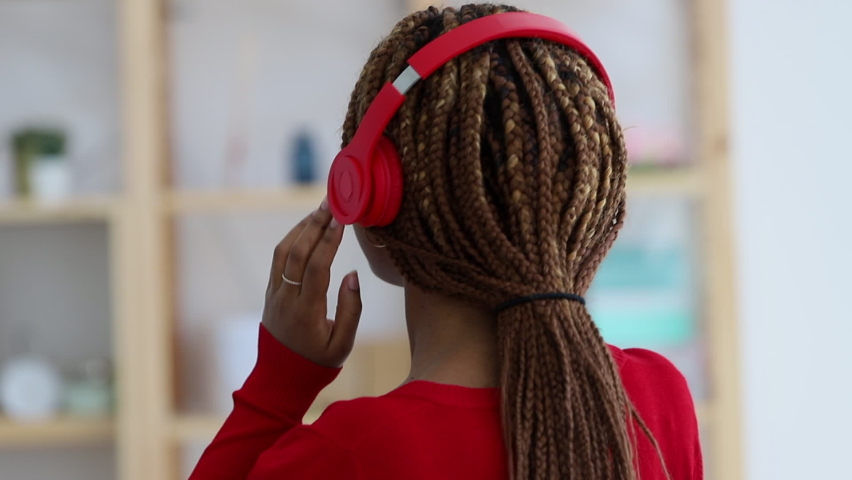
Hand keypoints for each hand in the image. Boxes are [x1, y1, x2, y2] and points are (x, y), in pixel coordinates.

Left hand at [261, 198, 361, 367]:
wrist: (281, 376)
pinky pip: (278, 259)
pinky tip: (306, 227)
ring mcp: (275, 294)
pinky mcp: (270, 291)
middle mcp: (286, 299)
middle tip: (330, 202)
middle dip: (315, 225)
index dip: (329, 242)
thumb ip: (351, 310)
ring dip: (302, 227)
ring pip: (283, 252)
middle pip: (298, 253)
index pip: (317, 268)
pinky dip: (292, 238)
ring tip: (320, 209)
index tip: (341, 220)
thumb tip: (353, 275)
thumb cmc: (318, 362)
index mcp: (307, 312)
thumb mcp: (342, 345)